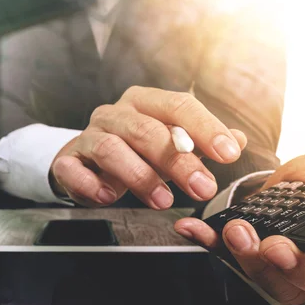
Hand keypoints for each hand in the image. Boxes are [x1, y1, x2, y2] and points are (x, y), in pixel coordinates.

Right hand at [50, 86, 246, 208]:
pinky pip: (73, 169)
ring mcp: (88, 135)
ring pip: (110, 148)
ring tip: (163, 201)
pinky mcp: (67, 161)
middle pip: (146, 129)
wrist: (85, 160)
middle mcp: (115, 114)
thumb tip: (237, 140)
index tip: (229, 154)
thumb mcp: (170, 143)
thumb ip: (201, 142)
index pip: (177, 105)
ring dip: (139, 176)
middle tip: (203, 188)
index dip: (205, 128)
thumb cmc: (134, 151)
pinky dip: (91, 184)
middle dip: (177, 160)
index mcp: (144, 103)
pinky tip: (109, 197)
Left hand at [175, 152, 304, 303]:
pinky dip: (207, 241)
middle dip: (262, 264)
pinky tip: (193, 228)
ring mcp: (271, 264)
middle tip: (248, 237)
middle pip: (286, 285)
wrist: (290, 177)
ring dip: (235, 254)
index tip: (280, 249)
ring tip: (229, 228)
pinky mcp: (243, 251)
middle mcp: (304, 268)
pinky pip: (223, 254)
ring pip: (254, 276)